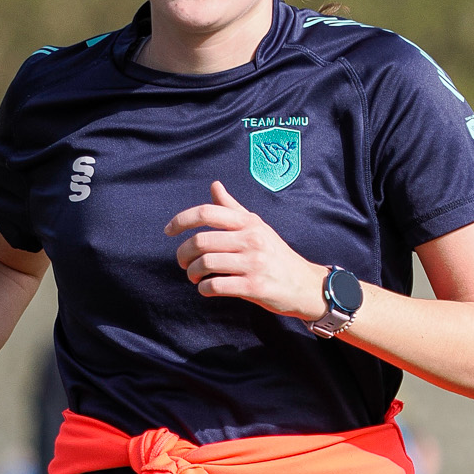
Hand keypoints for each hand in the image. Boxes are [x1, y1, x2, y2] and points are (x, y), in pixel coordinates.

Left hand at [166, 179, 326, 318]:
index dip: (181, 220)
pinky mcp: (254, 287)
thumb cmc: (276, 255)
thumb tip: (215, 185)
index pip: (207, 212)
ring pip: (206, 263)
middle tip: (183, 262)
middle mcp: (251, 239)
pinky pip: (217, 285)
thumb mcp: (258, 227)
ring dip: (192, 273)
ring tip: (195, 277)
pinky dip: (204, 288)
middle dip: (183, 253)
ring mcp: (253, 263)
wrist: (304, 284)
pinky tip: (206, 288)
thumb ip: (233, 209)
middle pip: (201, 241)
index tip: (169, 231)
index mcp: (249, 222)